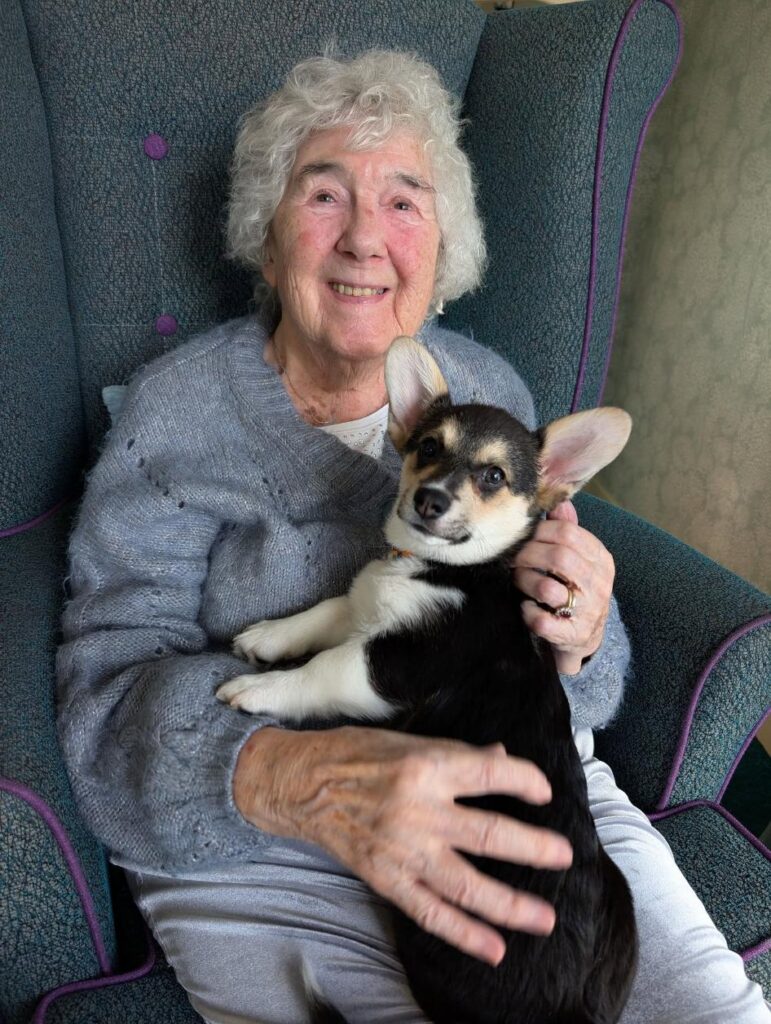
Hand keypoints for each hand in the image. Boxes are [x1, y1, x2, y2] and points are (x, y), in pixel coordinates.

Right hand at [234, 725, 572, 965]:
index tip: (544, 792)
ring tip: (544, 918)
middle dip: (534, 848)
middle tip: (565, 856)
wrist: (300, 784)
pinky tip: (494, 948)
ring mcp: (403, 849)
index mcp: (426, 764)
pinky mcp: (386, 879)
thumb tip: (503, 759)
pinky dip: (464, 933)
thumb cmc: (355, 754)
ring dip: (510, 904)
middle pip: (489, 834)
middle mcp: (418, 809)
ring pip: (466, 883)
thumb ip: (459, 755)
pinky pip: (431, 912)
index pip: (492, 774)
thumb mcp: (408, 741)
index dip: (526, 782)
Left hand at [513, 500, 614, 674]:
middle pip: (559, 557)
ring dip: (524, 581)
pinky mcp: (572, 636)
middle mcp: (598, 584)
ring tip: (518, 580)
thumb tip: (560, 502)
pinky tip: (526, 607)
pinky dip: (527, 612)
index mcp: (601, 560)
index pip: (568, 532)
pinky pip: (542, 621)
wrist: (586, 636)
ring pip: (548, 589)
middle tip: (512, 558)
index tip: (524, 536)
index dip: (539, 531)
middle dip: (527, 554)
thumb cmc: (575, 589)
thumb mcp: (579, 559)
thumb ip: (569, 531)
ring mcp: (588, 612)